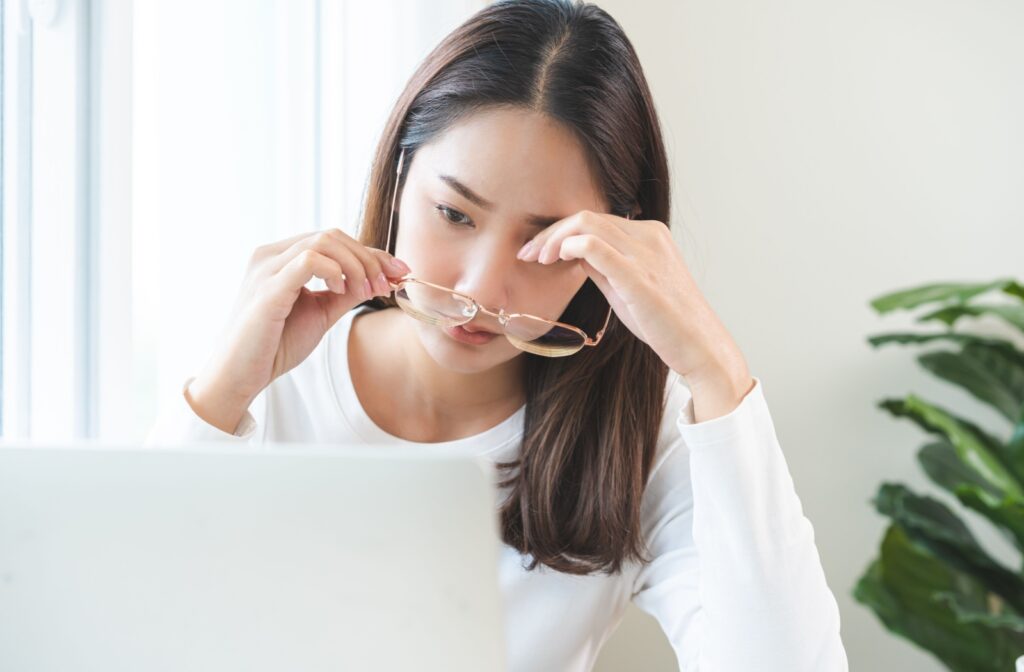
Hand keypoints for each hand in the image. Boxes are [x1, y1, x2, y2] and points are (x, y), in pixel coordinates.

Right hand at [188, 228, 409, 430]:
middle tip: (387, 285)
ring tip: (368, 290)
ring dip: (356, 264)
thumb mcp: (320, 314)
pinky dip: (334, 271)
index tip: (400, 272)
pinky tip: (341, 292)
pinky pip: (308, 261)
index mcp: (280, 258)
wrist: (239, 376)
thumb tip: (379, 278)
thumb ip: (346, 293)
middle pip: (332, 235)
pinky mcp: (267, 288)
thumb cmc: (274, 346)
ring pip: (323, 241)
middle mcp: (270, 255)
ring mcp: (266, 268)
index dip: (371, 253)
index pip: (333, 240)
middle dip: (369, 258)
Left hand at [517, 210, 753, 419]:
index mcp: (649, 234)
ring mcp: (645, 254)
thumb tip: (573, 254)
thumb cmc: (664, 321)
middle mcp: (648, 236)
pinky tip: (556, 259)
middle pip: (586, 218)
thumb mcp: (628, 286)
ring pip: (587, 224)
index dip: (559, 232)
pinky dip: (570, 246)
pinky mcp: (639, 277)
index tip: (536, 252)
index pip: (595, 220)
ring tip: (537, 259)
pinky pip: (597, 246)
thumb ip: (604, 266)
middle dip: (549, 234)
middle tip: (527, 254)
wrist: (699, 347)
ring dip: (554, 239)